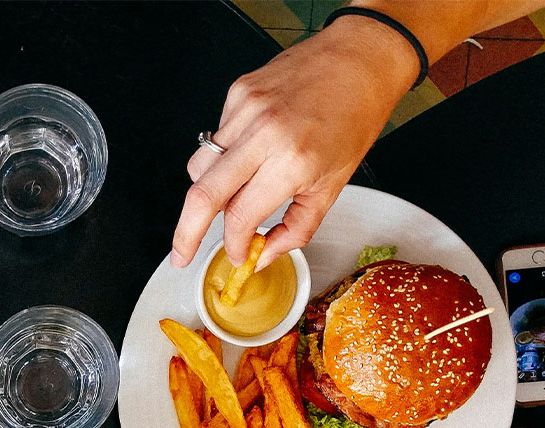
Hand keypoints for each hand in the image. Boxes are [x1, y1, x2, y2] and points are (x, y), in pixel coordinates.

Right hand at [171, 17, 417, 270]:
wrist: (362, 57)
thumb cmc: (355, 117)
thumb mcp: (334, 185)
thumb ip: (296, 228)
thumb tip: (264, 253)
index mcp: (292, 161)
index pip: (240, 217)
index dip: (234, 245)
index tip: (237, 254)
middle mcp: (264, 133)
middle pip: (202, 195)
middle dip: (186, 234)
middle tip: (181, 255)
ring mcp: (246, 108)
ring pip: (199, 167)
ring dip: (207, 193)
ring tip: (231, 195)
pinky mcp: (238, 92)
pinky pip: (215, 138)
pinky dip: (224, 157)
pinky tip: (250, 151)